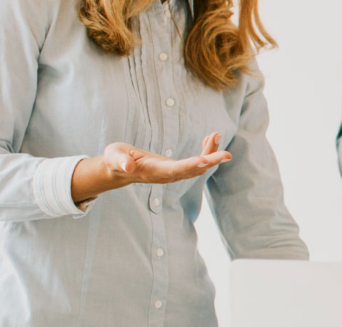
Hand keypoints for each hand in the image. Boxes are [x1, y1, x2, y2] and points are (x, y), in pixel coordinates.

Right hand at [71, 133, 231, 202]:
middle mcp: (168, 176)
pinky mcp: (177, 169)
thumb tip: (128, 168)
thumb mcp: (114, 158)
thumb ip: (121, 162)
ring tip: (216, 135)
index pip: (176, 170)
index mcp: (154, 172)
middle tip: (227, 154)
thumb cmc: (115, 161)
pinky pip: (197, 162)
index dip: (191, 165)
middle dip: (210, 161)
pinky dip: (206, 151)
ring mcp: (174, 174)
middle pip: (194, 170)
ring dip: (211, 153)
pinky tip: (210, 139)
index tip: (206, 160)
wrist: (118, 170)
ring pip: (199, 166)